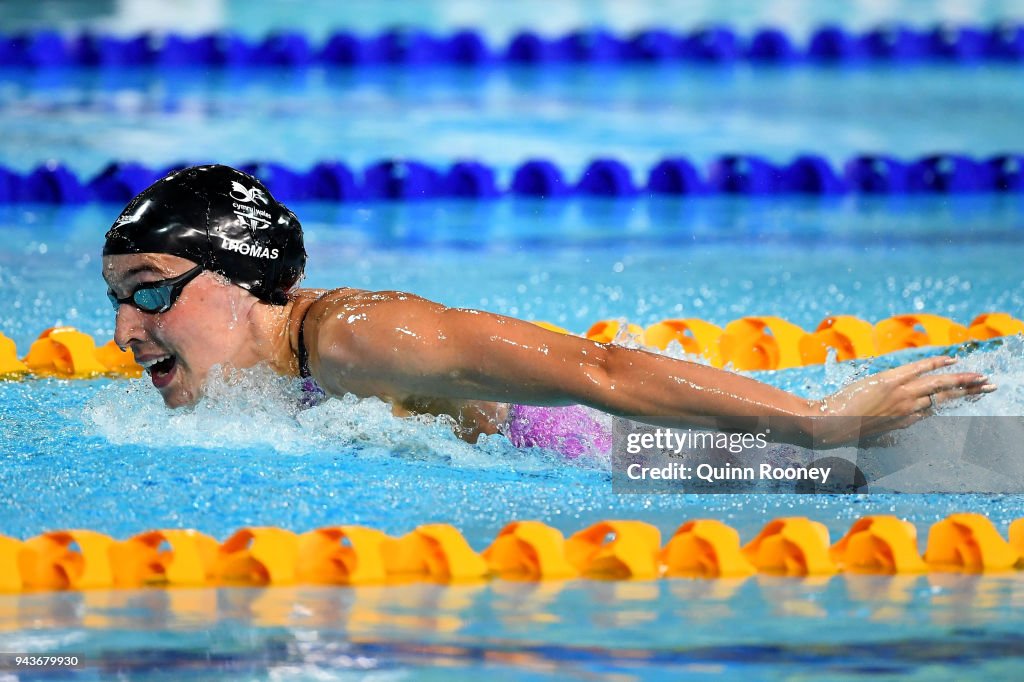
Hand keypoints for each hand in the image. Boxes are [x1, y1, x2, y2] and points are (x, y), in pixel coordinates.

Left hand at [808, 356, 994, 446]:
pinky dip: (936, 364)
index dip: (954, 403)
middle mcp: (907, 410)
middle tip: (990, 387)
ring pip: (940, 386)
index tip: (969, 397)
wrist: (826, 426)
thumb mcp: (868, 437)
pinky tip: (952, 361)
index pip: (934, 410)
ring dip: (964, 381)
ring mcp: (900, 396)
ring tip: (982, 377)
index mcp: (903, 423)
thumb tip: (892, 436)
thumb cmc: (842, 431)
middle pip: (946, 399)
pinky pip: (919, 370)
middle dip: (970, 393)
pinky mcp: (890, 383)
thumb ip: (884, 434)